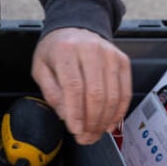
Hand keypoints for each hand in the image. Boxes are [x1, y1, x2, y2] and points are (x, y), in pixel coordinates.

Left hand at [31, 27, 131, 145]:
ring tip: (95, 134)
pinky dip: (119, 111)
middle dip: (91, 121)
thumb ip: (51, 93)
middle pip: (96, 93)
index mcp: (66, 51)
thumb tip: (66, 116)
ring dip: (105, 120)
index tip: (75, 130)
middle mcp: (91, 50)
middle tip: (85, 137)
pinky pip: (124, 91)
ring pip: (112, 95)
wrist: (75, 28)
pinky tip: (110, 123)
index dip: (76, 112)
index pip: (74, 87)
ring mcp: (110, 55)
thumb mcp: (41, 68)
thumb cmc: (56, 50)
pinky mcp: (122, 61)